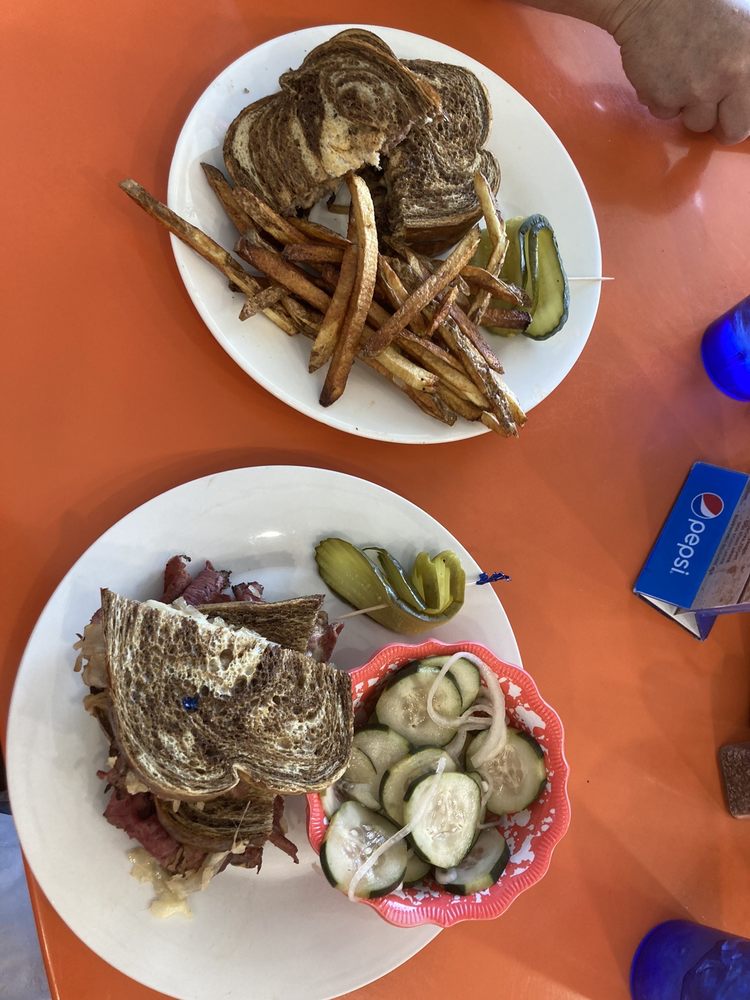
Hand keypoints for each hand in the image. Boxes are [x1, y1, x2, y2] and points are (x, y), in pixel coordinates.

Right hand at [611, 0, 749, 143]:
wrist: (652, 1)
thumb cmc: (698, 8)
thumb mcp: (742, 26)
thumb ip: (747, 64)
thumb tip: (746, 97)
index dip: (742, 115)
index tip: (733, 112)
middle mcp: (731, 76)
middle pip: (731, 130)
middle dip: (720, 122)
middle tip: (709, 106)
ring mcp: (696, 90)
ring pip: (696, 123)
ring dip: (688, 108)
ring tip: (683, 76)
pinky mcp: (665, 97)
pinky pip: (665, 114)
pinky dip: (662, 99)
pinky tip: (663, 72)